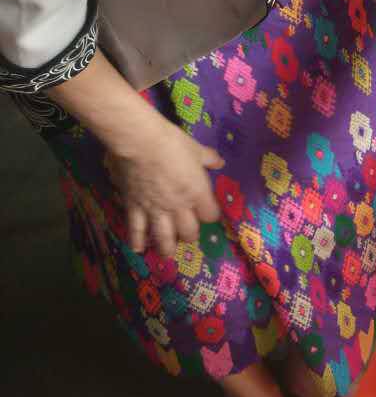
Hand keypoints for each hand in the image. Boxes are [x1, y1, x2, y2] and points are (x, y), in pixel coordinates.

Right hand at [105, 121, 224, 255]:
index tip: (209, 214)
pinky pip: (136, 229)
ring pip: (163, 237)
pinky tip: (138, 249)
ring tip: (167, 253)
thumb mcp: (196, 149)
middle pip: (188, 231)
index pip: (210, 214)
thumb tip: (220, 162)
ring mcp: (155, 209)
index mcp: (197, 192)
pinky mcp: (134, 207)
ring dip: (167, 247)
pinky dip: (136, 240)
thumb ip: (209, 158)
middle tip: (188, 236)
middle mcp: (178, 206)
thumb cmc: (172, 143)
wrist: (140, 143)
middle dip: (190, 235)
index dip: (211, 216)